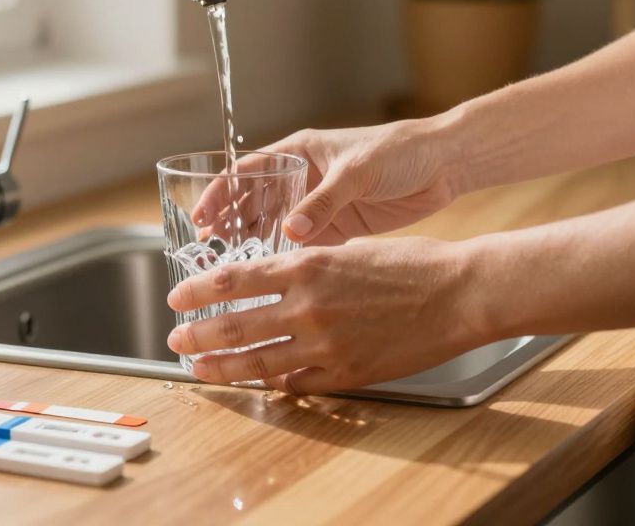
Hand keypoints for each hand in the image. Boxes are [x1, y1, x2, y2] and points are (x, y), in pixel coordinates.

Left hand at [165, 237, 486, 394]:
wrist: (459, 293)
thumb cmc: (412, 264)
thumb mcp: (347, 249)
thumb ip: (308, 266)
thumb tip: (277, 278)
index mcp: (306, 266)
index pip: (233, 279)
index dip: (198, 291)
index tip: (177, 298)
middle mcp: (307, 306)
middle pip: (233, 326)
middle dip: (197, 334)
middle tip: (176, 338)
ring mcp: (325, 345)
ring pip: (257, 362)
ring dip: (222, 367)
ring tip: (199, 368)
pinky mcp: (346, 373)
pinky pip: (297, 383)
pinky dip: (274, 382)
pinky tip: (259, 382)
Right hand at [193, 119, 464, 245]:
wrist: (444, 165)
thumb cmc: (400, 151)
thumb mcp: (357, 171)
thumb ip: (324, 201)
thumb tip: (292, 230)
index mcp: (300, 152)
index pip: (247, 171)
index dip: (220, 193)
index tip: (201, 217)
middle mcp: (303, 179)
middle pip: (255, 202)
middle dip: (229, 225)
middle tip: (208, 252)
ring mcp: (319, 205)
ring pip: (275, 227)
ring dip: (255, 245)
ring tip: (232, 270)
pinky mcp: (339, 227)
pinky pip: (304, 246)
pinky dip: (288, 260)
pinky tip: (273, 278)